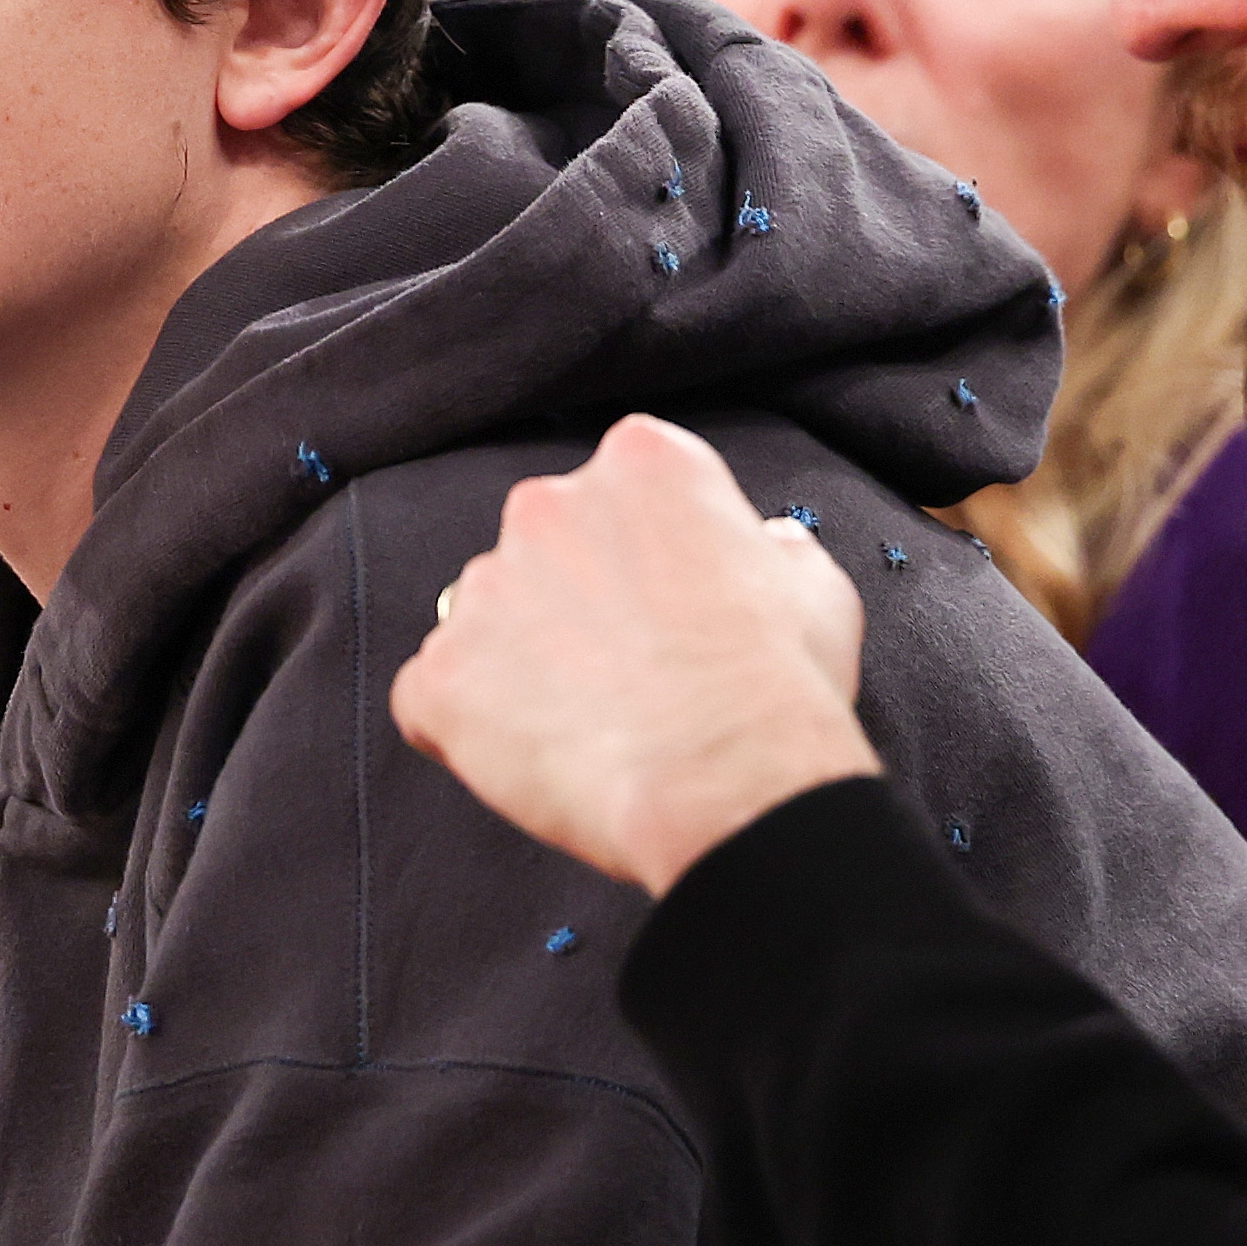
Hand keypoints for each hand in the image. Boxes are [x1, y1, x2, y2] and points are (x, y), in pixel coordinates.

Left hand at [390, 416, 877, 898]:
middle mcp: (545, 506)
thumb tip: (766, 546)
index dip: (642, 557)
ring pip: (485, 621)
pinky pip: (432, 697)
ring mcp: (482, 590)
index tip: (663, 608)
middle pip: (542, 548)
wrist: (725, 781)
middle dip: (571, 605)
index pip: (618, 491)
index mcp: (640, 464)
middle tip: (623, 674)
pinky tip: (533, 758)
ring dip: (519, 664)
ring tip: (585, 726)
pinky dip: (467, 728)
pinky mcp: (440, 676)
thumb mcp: (814, 589)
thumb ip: (773, 550)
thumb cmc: (777, 688)